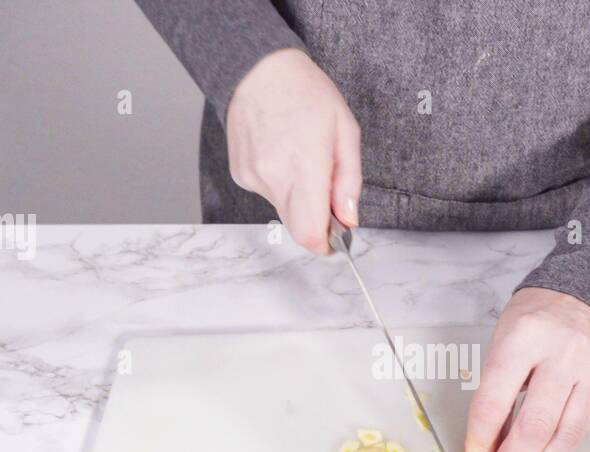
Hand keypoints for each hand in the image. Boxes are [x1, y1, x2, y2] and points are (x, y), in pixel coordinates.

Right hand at [226, 48, 361, 254]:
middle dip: (317, 221)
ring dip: (299, 197)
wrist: (257, 70)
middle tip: (327, 192)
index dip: (326, 244)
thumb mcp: (345, 131)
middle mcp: (274, 177)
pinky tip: (281, 152)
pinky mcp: (240, 174)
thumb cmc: (306, 93)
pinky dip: (280, 183)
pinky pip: (268, 193)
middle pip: (297, 228)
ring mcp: (253, 177)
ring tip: (300, 156)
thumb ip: (349, 180)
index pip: (310, 233)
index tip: (338, 237)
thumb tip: (348, 219)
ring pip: (284, 209)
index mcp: (305, 166)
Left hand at [463, 288, 589, 451]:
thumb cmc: (536, 321)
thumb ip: (494, 394)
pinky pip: (579, 432)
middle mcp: (563, 353)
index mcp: (525, 337)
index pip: (494, 402)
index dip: (479, 442)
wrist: (586, 295)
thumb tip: (485, 451)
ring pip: (561, 438)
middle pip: (533, 428)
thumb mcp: (502, 344)